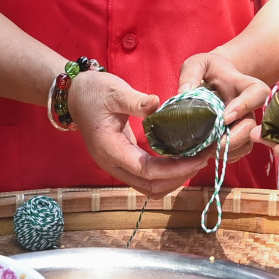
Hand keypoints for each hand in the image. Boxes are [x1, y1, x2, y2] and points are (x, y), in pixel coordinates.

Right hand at [67, 70, 218, 197]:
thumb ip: (136, 101)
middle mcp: (111, 164)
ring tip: (197, 160)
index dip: (175, 168)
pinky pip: (146, 178)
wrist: (75, 96)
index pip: (146, 170)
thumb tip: (157, 104)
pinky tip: (182, 159)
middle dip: (179, 177)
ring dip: (174, 179)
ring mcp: (116, 165)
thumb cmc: (93, 92)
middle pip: (150, 186)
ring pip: (149, 187)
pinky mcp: (122, 162)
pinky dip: (166, 174)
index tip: (198, 157)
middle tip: (204, 158)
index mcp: (109, 148)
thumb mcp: (115, 91)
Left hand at [175, 49, 267, 159]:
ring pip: (248, 142)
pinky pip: (239, 152)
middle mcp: (248, 107)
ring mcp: (244, 122)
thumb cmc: (208, 69)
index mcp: (242, 84)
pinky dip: (226, 156)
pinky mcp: (238, 136)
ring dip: (229, 150)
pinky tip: (209, 153)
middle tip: (212, 144)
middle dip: (234, 138)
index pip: (257, 93)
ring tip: (207, 151)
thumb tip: (185, 94)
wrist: (215, 78)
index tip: (224, 117)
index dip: (245, 106)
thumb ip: (191, 74)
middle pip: (251, 125)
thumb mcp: (197, 63)